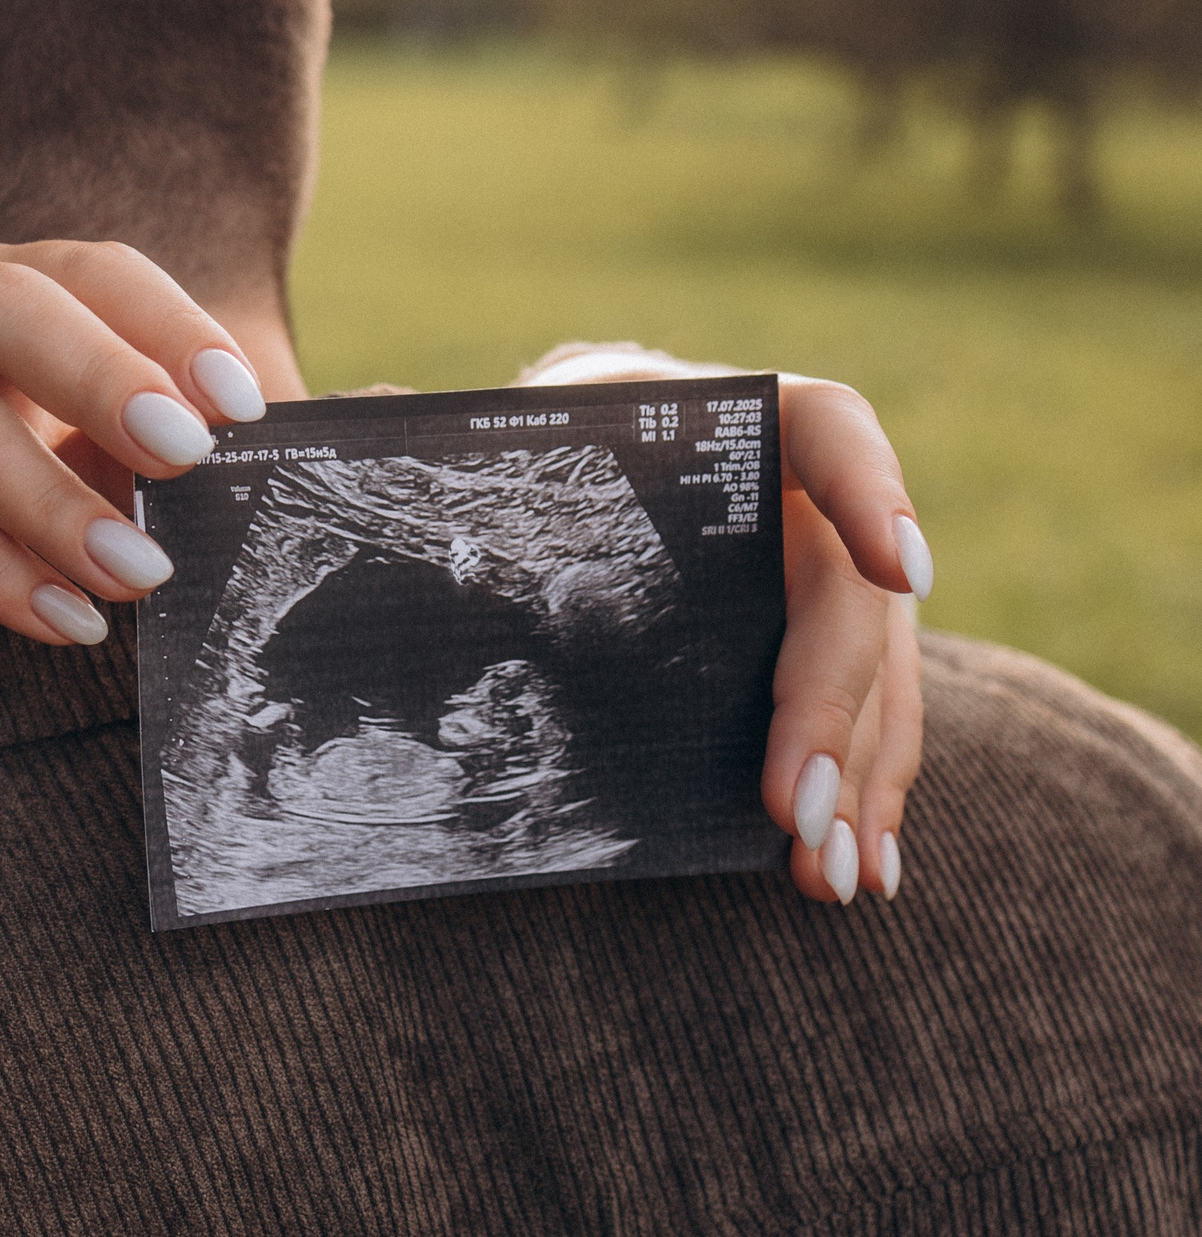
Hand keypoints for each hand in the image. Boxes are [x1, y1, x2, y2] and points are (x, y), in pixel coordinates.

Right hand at [0, 241, 264, 663]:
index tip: (243, 403)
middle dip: (105, 376)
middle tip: (188, 454)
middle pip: (3, 304)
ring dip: (53, 500)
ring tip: (138, 573)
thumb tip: (280, 458)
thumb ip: (133, 455)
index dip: (166, 323)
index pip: (81, 268)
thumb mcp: (47, 469)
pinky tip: (59, 618)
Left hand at [521, 351, 929, 903]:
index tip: (903, 568)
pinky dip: (867, 791)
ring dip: (860, 777)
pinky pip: (871, 717)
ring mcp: (834, 576)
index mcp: (741, 421)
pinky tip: (864, 864)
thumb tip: (390, 436)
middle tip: (796, 810)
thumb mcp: (523, 431)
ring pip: (878, 675)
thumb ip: (470, 444)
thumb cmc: (550, 445)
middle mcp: (808, 499)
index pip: (831, 430)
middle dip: (830, 709)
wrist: (594, 462)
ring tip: (834, 872)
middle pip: (850, 597)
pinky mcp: (825, 646)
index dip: (872, 491)